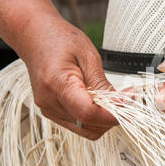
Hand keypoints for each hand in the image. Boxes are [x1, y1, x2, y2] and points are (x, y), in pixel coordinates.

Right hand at [18, 15, 116, 139]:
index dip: (112, 114)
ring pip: (84, 129)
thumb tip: (121, 103)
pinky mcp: (51, 112)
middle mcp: (48, 101)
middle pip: (87, 125)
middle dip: (110, 117)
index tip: (129, 102)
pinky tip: (98, 101)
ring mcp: (48, 109)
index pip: (87, 113)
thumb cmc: (60, 40)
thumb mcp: (89, 56)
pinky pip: (78, 124)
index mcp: (56, 83)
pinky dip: (92, 117)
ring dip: (102, 119)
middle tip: (126, 98)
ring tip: (112, 99)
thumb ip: (102, 84)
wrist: (35, 37)